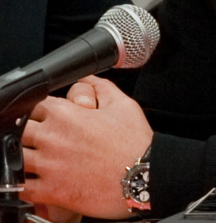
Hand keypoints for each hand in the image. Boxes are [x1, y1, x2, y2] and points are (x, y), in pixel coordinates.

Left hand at [22, 75, 152, 218]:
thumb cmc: (134, 143)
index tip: (50, 117)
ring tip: (42, 158)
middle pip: (22, 130)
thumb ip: (100, 86)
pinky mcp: (51, 191)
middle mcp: (53, 137)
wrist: (142, 176)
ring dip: (26, 156)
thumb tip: (88, 78)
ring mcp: (49, 165)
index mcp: (66, 114)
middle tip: (45, 138)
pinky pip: (24, 187)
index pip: (35, 104)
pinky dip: (26, 183)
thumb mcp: (122, 103)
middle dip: (30, 131)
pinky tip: (39, 179)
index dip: (42, 109)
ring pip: (19, 157)